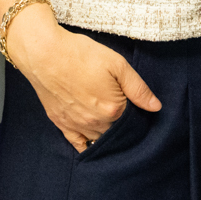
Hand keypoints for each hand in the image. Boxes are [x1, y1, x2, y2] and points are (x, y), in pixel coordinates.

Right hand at [5, 7, 160, 151]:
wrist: (44, 53)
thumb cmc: (81, 54)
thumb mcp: (117, 64)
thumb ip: (138, 88)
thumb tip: (156, 107)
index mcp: (113, 110)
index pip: (133, 121)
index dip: (137, 114)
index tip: (136, 105)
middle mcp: (95, 123)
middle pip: (116, 132)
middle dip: (122, 126)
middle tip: (122, 111)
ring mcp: (76, 125)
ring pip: (98, 140)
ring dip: (107, 136)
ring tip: (110, 123)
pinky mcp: (61, 123)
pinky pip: (77, 144)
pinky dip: (87, 145)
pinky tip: (93, 143)